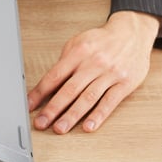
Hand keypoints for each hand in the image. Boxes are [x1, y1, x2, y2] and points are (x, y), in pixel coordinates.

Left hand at [27, 11, 161, 133]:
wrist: (132, 32)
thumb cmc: (102, 41)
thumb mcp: (79, 43)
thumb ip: (65, 63)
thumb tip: (48, 85)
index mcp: (78, 52)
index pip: (54, 76)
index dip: (40, 92)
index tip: (29, 106)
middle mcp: (93, 63)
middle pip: (69, 89)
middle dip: (53, 108)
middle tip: (41, 123)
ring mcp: (110, 74)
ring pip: (88, 98)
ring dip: (72, 115)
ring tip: (60, 128)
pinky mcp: (125, 83)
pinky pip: (109, 102)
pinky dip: (98, 115)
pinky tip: (88, 126)